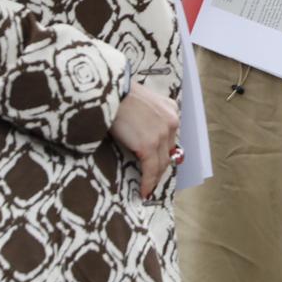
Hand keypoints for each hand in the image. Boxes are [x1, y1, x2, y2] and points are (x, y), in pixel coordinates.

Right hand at [110, 79, 180, 195]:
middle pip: (168, 152)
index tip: (158, 164)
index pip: (170, 138)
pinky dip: (148, 182)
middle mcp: (171, 122)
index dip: (163, 153)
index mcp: (171, 109)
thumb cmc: (119, 94)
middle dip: (160, 167)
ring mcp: (161, 134)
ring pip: (161, 163)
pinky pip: (151, 169)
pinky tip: (143, 191)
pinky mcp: (149, 145)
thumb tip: (143, 134)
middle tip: (152, 179)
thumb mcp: (142, 100)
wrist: (110, 91)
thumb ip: (149, 115)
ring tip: (147, 188)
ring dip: (154, 178)